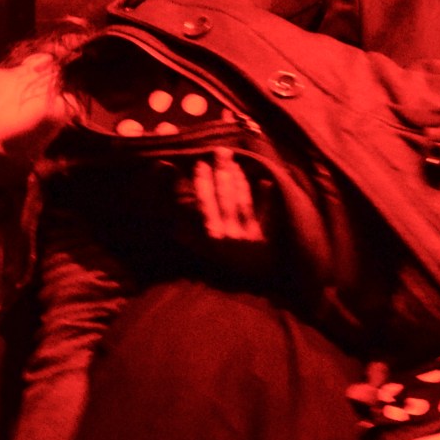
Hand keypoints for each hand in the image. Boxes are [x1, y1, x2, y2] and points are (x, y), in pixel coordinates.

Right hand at [193, 148, 271, 276]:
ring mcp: (248, 235)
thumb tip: (172, 219)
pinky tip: (266, 181)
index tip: (199, 163)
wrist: (253, 288)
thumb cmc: (224, 267)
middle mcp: (229, 234)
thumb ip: (187, 235)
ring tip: (235, 162)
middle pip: (225, 197)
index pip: (205, 203)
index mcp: (211, 236)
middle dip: (222, 172)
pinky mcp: (266, 238)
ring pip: (242, 201)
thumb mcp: (201, 253)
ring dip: (239, 179)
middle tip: (221, 151)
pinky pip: (267, 214)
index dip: (202, 183)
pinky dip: (267, 198)